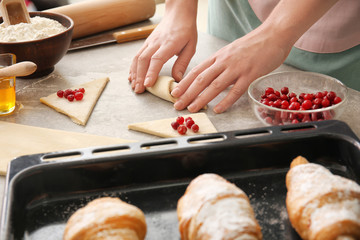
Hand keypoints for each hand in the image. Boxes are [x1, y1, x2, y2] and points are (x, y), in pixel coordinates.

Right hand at [129, 0, 197, 93]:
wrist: (178, 14)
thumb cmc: (186, 31)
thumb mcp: (190, 47)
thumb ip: (182, 64)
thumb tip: (177, 79)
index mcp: (169, 44)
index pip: (157, 59)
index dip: (151, 72)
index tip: (147, 84)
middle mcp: (156, 42)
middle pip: (144, 60)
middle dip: (140, 76)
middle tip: (139, 90)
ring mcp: (149, 42)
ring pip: (137, 58)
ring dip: (134, 73)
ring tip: (134, 86)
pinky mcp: (146, 43)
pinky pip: (136, 55)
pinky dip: (133, 67)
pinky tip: (132, 77)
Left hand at [171, 26, 291, 113]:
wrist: (274, 34)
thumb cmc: (253, 45)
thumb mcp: (230, 52)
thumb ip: (220, 64)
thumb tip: (209, 78)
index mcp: (218, 56)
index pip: (196, 71)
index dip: (184, 83)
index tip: (175, 93)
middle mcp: (224, 62)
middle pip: (201, 79)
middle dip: (187, 94)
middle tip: (178, 105)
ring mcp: (237, 68)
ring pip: (215, 85)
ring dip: (202, 98)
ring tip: (192, 108)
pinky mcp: (250, 74)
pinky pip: (236, 90)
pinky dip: (225, 101)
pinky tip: (218, 109)